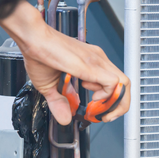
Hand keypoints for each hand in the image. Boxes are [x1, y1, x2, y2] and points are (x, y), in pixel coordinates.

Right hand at [0, 0, 129, 125]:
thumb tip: (65, 118)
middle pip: (125, 84)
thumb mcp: (50, 87)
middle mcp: (98, 60)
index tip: (99, 112)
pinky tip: (93, 99)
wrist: (33, 39)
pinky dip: (108, 97)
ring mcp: (97, 61)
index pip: (116, 83)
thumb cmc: (41, 55)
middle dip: (119, 105)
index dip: (112, 101)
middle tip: (104, 115)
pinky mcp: (90, 65)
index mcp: (93, 63)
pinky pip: (112, 83)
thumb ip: (60, 103)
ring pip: (124, 84)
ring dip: (115, 103)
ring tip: (98, 109)